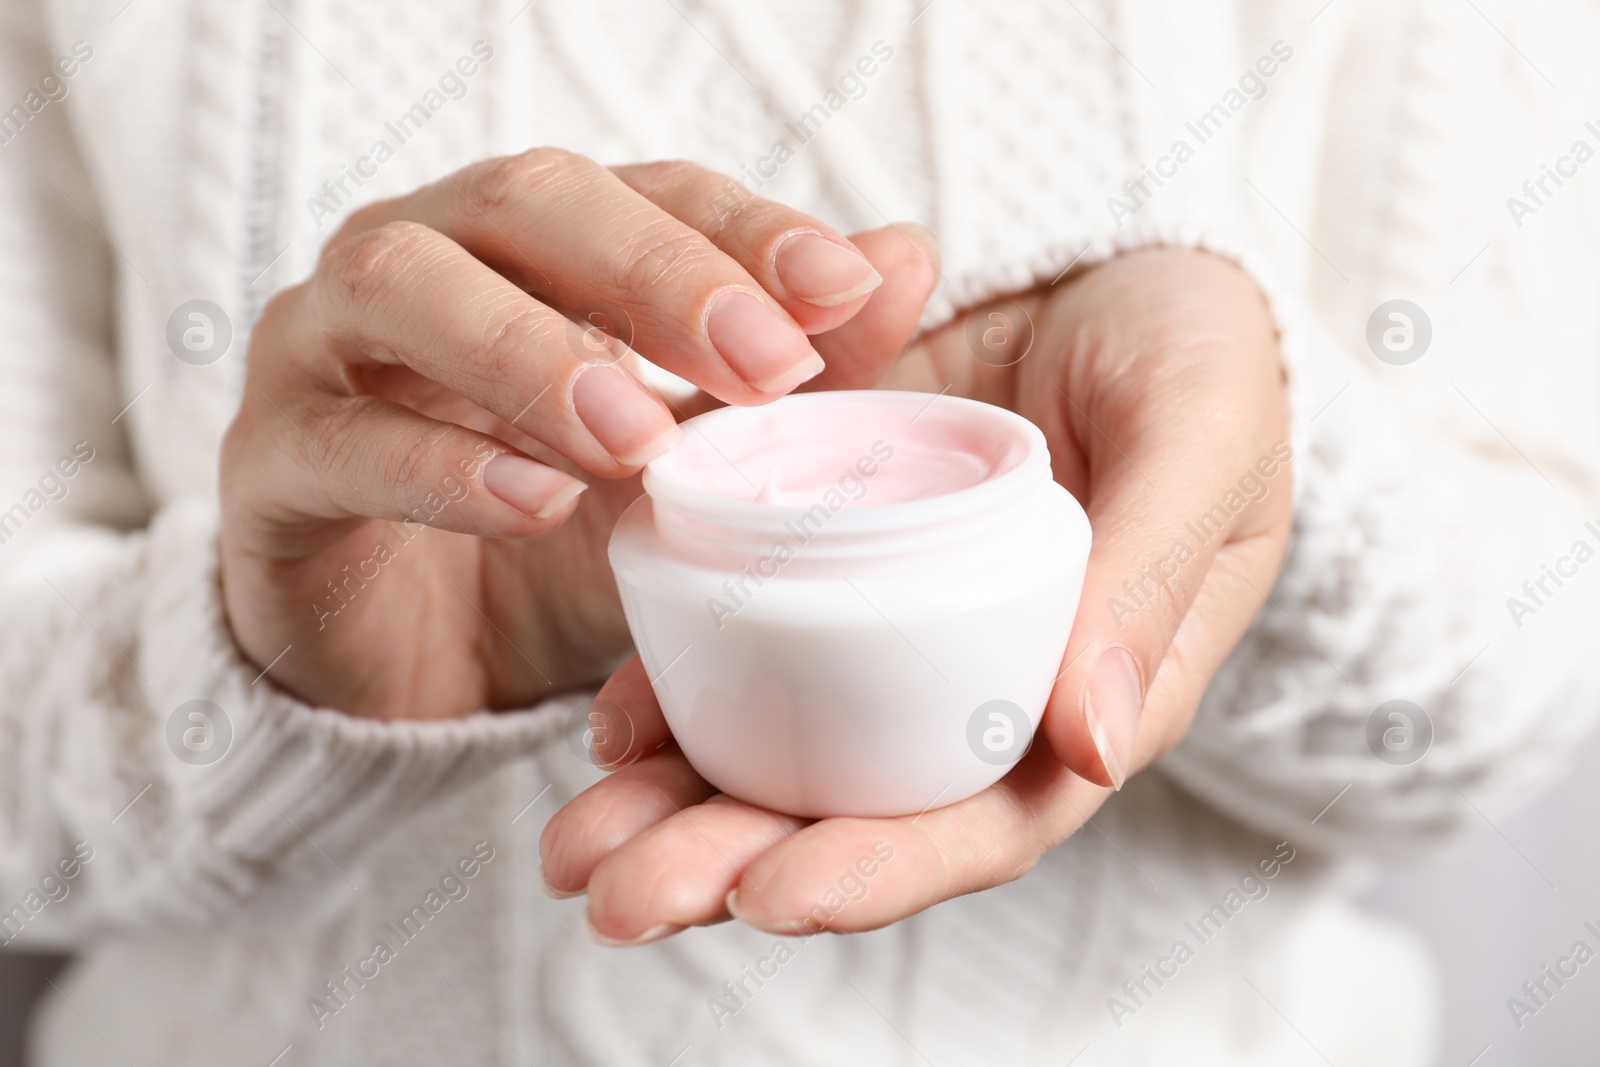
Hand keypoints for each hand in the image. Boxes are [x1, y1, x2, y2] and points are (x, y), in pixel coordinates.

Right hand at [219, 150, 937, 717]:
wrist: (420, 660)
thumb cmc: (560, 535)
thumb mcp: (688, 461)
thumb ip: (784, 364)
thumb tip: (903, 258)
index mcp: (528, 242)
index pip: (641, 189)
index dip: (740, 228)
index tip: (841, 289)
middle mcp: (421, 257)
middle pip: (525, 203)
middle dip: (652, 274)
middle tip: (763, 364)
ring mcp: (324, 349)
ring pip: (404, 287)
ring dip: (535, 353)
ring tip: (639, 439)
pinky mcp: (269, 464)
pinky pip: (342, 442)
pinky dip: (443, 467)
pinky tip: (537, 504)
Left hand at [541, 247, 1291, 940]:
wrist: (1123, 261)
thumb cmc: (1199, 355)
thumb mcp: (1201, 444)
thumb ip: (1150, 578)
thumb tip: (1088, 744)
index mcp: (1084, 692)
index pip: (980, 819)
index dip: (879, 868)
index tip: (769, 895)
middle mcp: (976, 687)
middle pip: (851, 810)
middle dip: (728, 865)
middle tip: (615, 894)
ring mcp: (892, 629)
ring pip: (779, 750)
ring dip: (669, 810)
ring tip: (573, 849)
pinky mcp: (827, 558)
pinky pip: (741, 642)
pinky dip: (671, 689)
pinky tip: (606, 727)